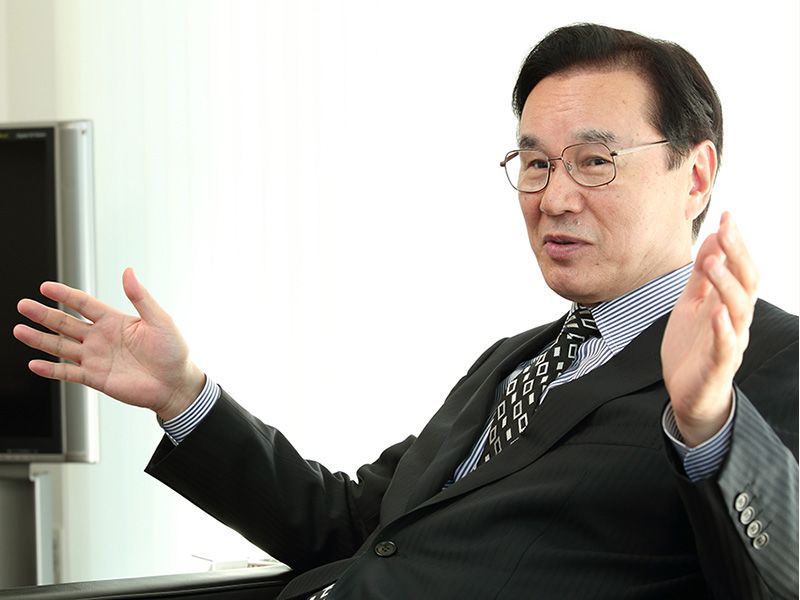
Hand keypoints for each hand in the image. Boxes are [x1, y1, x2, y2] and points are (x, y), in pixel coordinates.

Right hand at [13, 268, 204, 420]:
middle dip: (43, 314)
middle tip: (23, 305)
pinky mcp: (95, 378)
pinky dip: (51, 369)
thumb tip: (128, 271)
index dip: (65, 295)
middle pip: (66, 323)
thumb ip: (141, 297)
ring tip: (19, 330)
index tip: (45, 286)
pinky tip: (34, 363)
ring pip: (61, 347)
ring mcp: (96, 358)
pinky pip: (68, 373)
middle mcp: (101, 338)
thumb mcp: (160, 320)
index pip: (83, 304)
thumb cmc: (173, 351)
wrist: (176, 384)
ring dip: (40, 339)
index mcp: (114, 321)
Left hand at [661, 212, 757, 446]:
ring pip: (738, 312)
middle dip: (736, 255)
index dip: (736, 243)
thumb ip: (703, 275)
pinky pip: (725, 347)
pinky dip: (723, 330)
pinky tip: (716, 314)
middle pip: (745, 284)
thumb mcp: (692, 303)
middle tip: (724, 229)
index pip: (740, 268)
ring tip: (712, 262)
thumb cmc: (693, 346)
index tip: (727, 215)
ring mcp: (729, 344)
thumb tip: (714, 237)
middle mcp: (736, 321)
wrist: (689, 395)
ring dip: (726, 285)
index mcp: (729, 304)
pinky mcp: (717, 367)